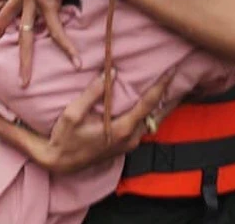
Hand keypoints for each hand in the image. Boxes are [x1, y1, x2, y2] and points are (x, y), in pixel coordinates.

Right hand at [25, 70, 173, 173]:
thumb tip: (111, 71)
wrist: (60, 163)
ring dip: (159, 105)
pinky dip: (149, 113)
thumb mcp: (74, 113)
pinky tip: (148, 103)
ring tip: (166, 87)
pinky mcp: (125, 146)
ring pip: (151, 122)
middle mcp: (130, 138)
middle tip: (174, 76)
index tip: (172, 70)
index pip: (148, 103)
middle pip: (156, 114)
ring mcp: (129, 144)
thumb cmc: (65, 138)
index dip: (162, 85)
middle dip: (167, 95)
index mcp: (122, 129)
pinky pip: (143, 127)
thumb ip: (93, 92)